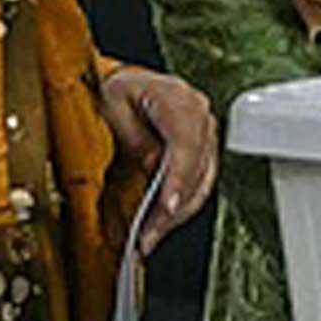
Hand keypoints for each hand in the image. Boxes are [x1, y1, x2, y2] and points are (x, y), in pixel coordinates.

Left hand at [97, 64, 219, 251]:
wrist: (126, 83)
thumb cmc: (117, 91)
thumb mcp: (113, 105)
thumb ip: (135, 135)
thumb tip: (154, 168)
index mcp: (179, 99)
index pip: (185, 146)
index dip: (177, 179)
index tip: (166, 207)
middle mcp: (201, 116)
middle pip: (197, 171)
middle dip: (172, 209)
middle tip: (147, 236)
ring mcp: (207, 135)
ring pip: (202, 184)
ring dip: (177, 215)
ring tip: (150, 237)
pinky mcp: (204, 151)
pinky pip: (198, 184)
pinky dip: (180, 206)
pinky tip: (161, 223)